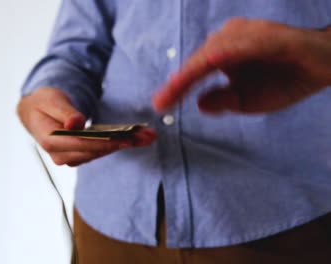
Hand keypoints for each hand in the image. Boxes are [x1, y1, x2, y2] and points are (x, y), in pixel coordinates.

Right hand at [18, 87, 157, 166]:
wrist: (36, 112)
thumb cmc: (43, 103)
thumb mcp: (51, 100)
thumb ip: (64, 113)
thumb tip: (75, 125)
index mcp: (50, 141)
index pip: (81, 145)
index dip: (104, 143)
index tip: (125, 139)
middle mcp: (60, 155)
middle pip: (95, 151)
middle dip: (122, 143)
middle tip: (147, 137)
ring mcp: (70, 157)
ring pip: (101, 153)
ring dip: (124, 145)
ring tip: (148, 136)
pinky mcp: (80, 155)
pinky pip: (100, 150)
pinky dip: (118, 143)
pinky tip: (137, 137)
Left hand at [152, 18, 330, 113]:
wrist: (325, 67)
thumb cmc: (284, 80)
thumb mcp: (248, 100)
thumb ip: (223, 101)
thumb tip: (199, 103)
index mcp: (224, 53)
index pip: (194, 70)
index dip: (176, 87)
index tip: (159, 104)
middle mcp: (231, 39)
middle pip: (198, 60)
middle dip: (179, 82)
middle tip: (160, 102)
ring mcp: (249, 34)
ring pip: (214, 51)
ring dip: (194, 69)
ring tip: (175, 87)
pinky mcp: (269, 36)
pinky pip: (244, 44)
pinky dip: (226, 52)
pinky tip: (213, 60)